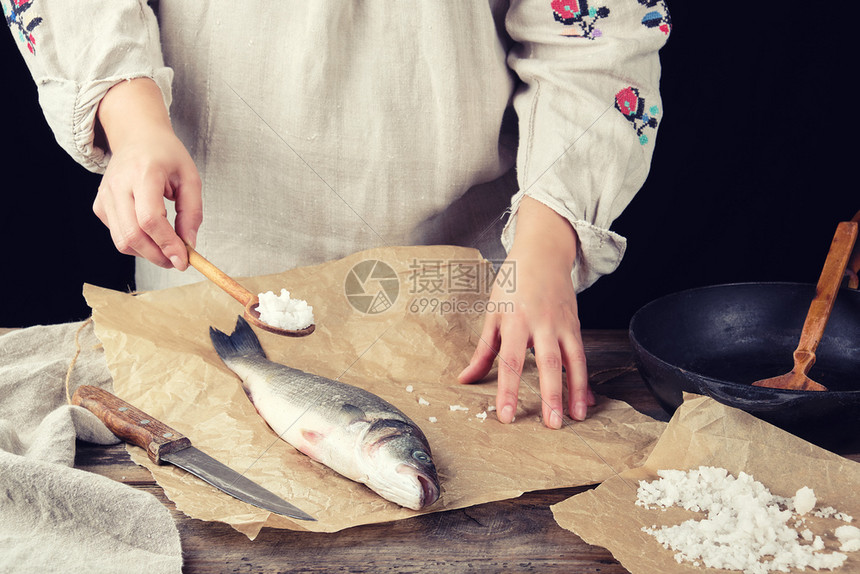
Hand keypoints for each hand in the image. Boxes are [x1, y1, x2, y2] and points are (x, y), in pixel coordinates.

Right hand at [92, 78, 201, 268]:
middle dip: (158, 256)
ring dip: (148, 254)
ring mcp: (104, 196)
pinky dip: (136, 243)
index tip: (184, 260)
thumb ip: (192, 212)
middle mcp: (118, 185)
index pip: (150, 219)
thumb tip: (189, 245)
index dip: (167, 244)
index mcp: (143, 173)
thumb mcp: (190, 178)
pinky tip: (150, 233)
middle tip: (178, 260)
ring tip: (167, 248)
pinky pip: (117, 236)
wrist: (137, 137)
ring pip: (122, 241)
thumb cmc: (166, 155)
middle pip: (133, 235)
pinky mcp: (99, 206)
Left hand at [458, 197, 595, 427]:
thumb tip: (465, 380)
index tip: (506, 416)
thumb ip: (483, 350)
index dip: (508, 390)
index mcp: (514, 320)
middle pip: (547, 364)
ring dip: (576, 391)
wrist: (543, 252)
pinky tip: (586, 400)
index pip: (509, 361)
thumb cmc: (513, 283)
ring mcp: (562, 324)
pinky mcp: (576, 325)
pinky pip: (582, 356)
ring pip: (573, 361)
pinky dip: (585, 379)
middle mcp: (541, 323)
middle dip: (551, 396)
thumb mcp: (492, 313)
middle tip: (552, 425)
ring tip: (576, 418)